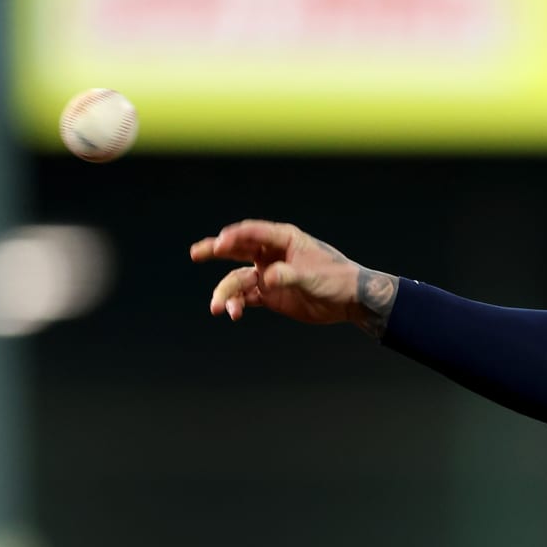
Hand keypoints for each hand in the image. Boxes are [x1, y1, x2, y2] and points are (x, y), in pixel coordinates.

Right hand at [188, 219, 398, 334]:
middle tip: (196, 253)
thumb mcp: (314, 276)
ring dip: (226, 292)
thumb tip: (265, 278)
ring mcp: (268, 275)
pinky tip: (233, 313)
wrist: (351, 301)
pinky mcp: (270, 295)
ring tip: (218, 308)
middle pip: (237, 249)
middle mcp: (272, 255)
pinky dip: (237, 304)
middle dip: (216, 251)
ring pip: (238, 279)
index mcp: (284, 240)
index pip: (253, 234)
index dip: (235, 237)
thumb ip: (288, 275)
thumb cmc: (337, 279)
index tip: (220, 244)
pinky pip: (246, 298)